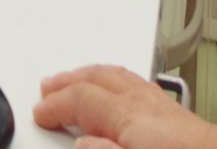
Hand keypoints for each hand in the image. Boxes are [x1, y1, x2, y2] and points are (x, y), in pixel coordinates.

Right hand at [34, 64, 216, 148]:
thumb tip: (81, 143)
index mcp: (128, 116)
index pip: (81, 99)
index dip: (56, 104)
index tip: (41, 112)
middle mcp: (142, 102)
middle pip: (95, 79)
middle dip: (67, 81)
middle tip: (48, 88)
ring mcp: (160, 103)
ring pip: (115, 75)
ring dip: (89, 74)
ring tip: (75, 79)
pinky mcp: (175, 110)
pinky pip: (135, 81)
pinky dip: (114, 77)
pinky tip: (118, 85)